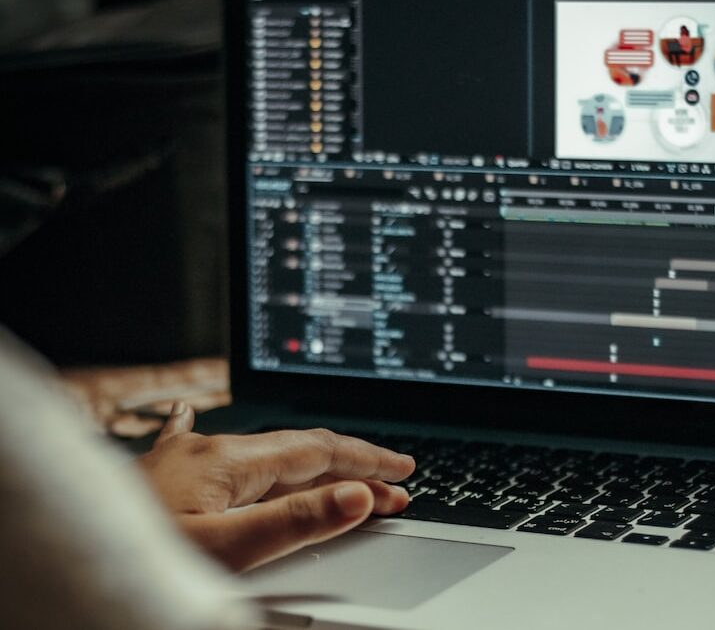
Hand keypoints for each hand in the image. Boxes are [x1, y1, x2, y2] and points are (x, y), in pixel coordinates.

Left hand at [138, 403, 414, 571]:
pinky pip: (211, 448)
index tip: (403, 472)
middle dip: (351, 464)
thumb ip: (293, 521)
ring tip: (344, 474)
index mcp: (228, 460)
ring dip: (311, 463)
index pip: (318, 452)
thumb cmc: (135, 557)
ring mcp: (186, 459)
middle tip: (393, 482)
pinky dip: (228, 444)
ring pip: (266, 453)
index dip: (366, 461)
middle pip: (298, 448)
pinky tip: (194, 416)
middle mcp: (210, 449)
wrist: (54, 553)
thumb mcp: (223, 549)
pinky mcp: (168, 475)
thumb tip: (355, 495)